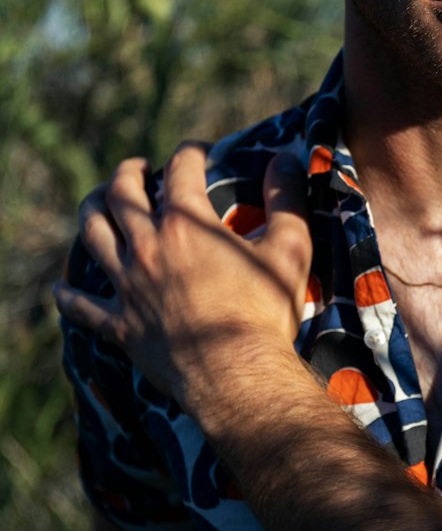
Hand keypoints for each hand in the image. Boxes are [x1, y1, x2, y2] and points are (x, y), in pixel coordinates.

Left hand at [54, 143, 311, 418]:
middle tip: (139, 168)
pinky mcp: (120, 324)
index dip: (191, 153)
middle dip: (129, 172)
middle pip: (122, 193)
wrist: (238, 377)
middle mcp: (148, 248)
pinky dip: (68, 295)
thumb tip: (288, 161)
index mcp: (187, 225)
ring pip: (93, 234)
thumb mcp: (290, 250)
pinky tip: (62, 288)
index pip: (181, 169)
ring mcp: (128, 286)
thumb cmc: (266, 313)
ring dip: (92, 210)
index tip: (200, 153)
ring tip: (99, 201)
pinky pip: (81, 306)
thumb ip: (287, 200)